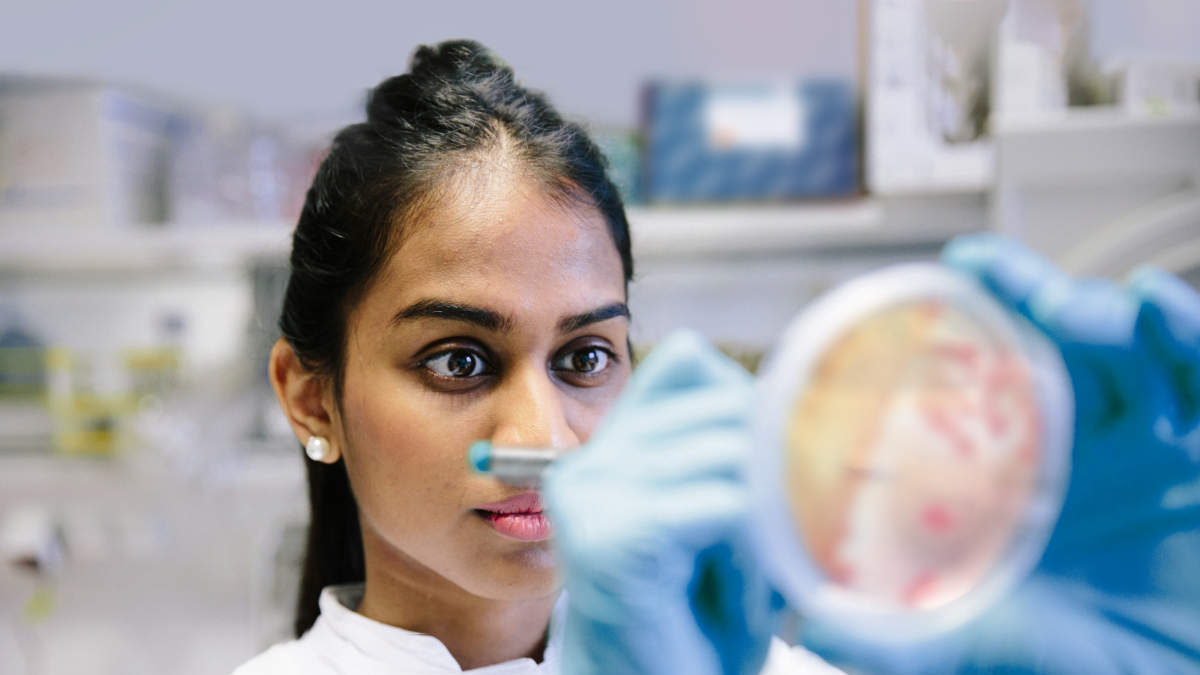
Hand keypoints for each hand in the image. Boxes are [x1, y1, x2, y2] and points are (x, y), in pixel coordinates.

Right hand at [543, 331, 779, 674]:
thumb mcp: (714, 512)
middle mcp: (588, 461)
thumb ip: (726, 447)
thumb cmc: (691, 618)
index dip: (747, 404)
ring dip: (769, 522)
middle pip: (722, 407)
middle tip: (782, 539)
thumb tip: (787, 395)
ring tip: (756, 581)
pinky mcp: (614, 541)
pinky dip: (756, 554)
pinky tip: (740, 597)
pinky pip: (727, 506)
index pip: (688, 362)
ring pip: (733, 456)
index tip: (777, 464)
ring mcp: (593, 497)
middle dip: (772, 470)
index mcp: (608, 445)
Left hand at [801, 234, 1199, 672]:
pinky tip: (1148, 297)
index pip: (992, 384)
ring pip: (1124, 348)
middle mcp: (1090, 445)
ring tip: (1057, 301)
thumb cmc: (1090, 662)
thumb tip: (811, 623)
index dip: (960, 334)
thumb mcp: (987, 648)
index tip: (921, 295)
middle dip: (1020, 293)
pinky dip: (1180, 331)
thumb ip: (903, 641)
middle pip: (1056, 343)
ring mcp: (1153, 445)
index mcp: (1029, 476)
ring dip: (1089, 308)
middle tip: (977, 266)